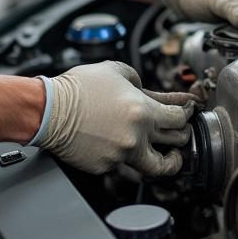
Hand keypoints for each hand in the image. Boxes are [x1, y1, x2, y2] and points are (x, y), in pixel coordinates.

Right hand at [35, 61, 194, 175]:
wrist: (49, 110)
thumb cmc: (78, 89)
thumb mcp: (115, 71)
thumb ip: (138, 81)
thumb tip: (148, 93)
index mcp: (142, 112)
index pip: (179, 119)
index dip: (187, 115)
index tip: (188, 112)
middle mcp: (136, 138)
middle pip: (175, 144)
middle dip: (182, 137)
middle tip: (181, 134)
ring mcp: (120, 156)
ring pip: (151, 164)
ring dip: (162, 159)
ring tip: (167, 156)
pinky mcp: (104, 167)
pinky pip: (121, 164)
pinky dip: (122, 154)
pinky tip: (116, 143)